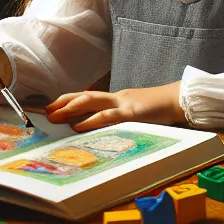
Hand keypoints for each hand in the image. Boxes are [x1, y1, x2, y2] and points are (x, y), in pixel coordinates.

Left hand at [45, 82, 185, 131]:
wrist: (179, 100)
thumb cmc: (158, 109)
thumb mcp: (135, 113)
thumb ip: (118, 117)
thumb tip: (98, 128)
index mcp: (117, 99)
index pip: (88, 97)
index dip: (68, 101)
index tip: (50, 107)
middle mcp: (117, 98)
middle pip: (85, 95)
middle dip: (63, 102)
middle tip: (44, 111)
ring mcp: (124, 103)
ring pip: (92, 101)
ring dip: (71, 108)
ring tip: (54, 116)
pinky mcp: (131, 113)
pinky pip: (108, 116)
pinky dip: (91, 120)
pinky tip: (79, 125)